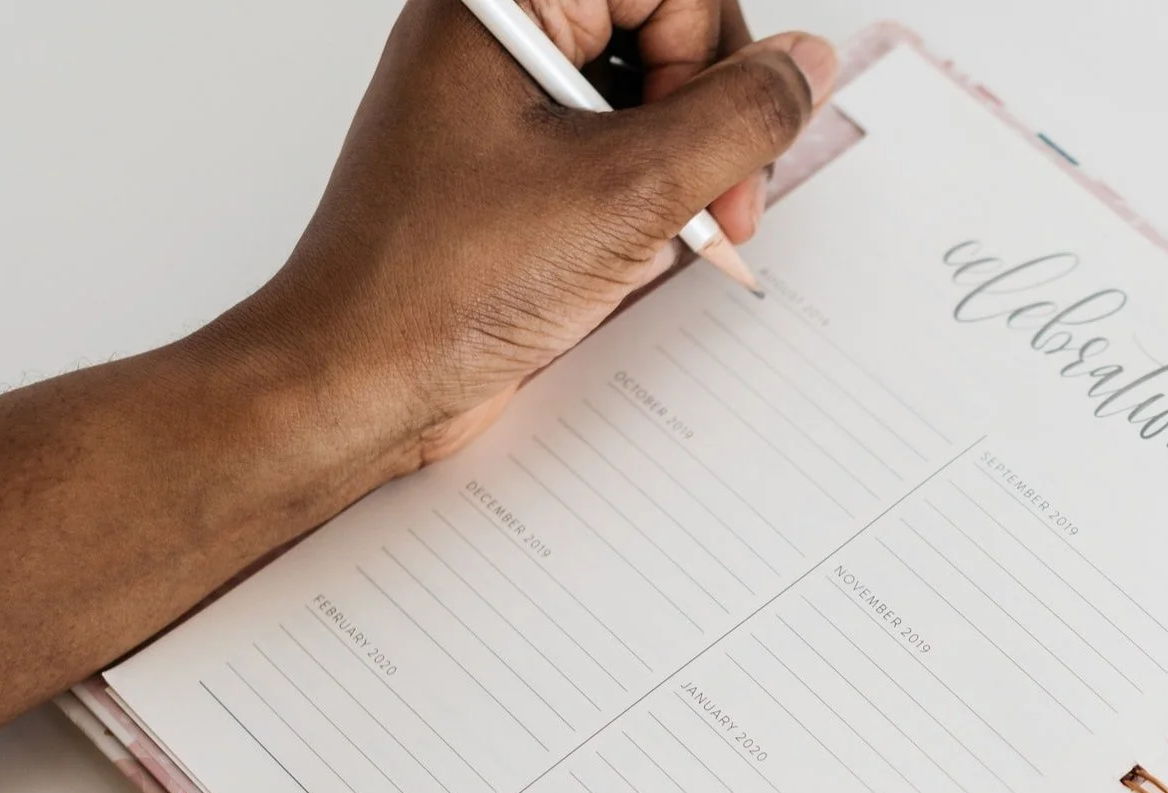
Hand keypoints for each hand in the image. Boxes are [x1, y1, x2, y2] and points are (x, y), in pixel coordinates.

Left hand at [226, 0, 835, 476]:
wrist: (361, 380)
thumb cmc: (444, 283)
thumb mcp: (631, 192)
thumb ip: (739, 117)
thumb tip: (806, 64)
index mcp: (501, 2)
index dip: (715, 56)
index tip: (727, 146)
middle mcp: (499, 35)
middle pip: (662, 29)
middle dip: (709, 120)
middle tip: (718, 205)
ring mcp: (502, 99)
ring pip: (647, 95)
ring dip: (684, 170)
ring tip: (668, 238)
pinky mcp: (513, 165)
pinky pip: (615, 149)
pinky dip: (646, 201)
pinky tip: (631, 256)